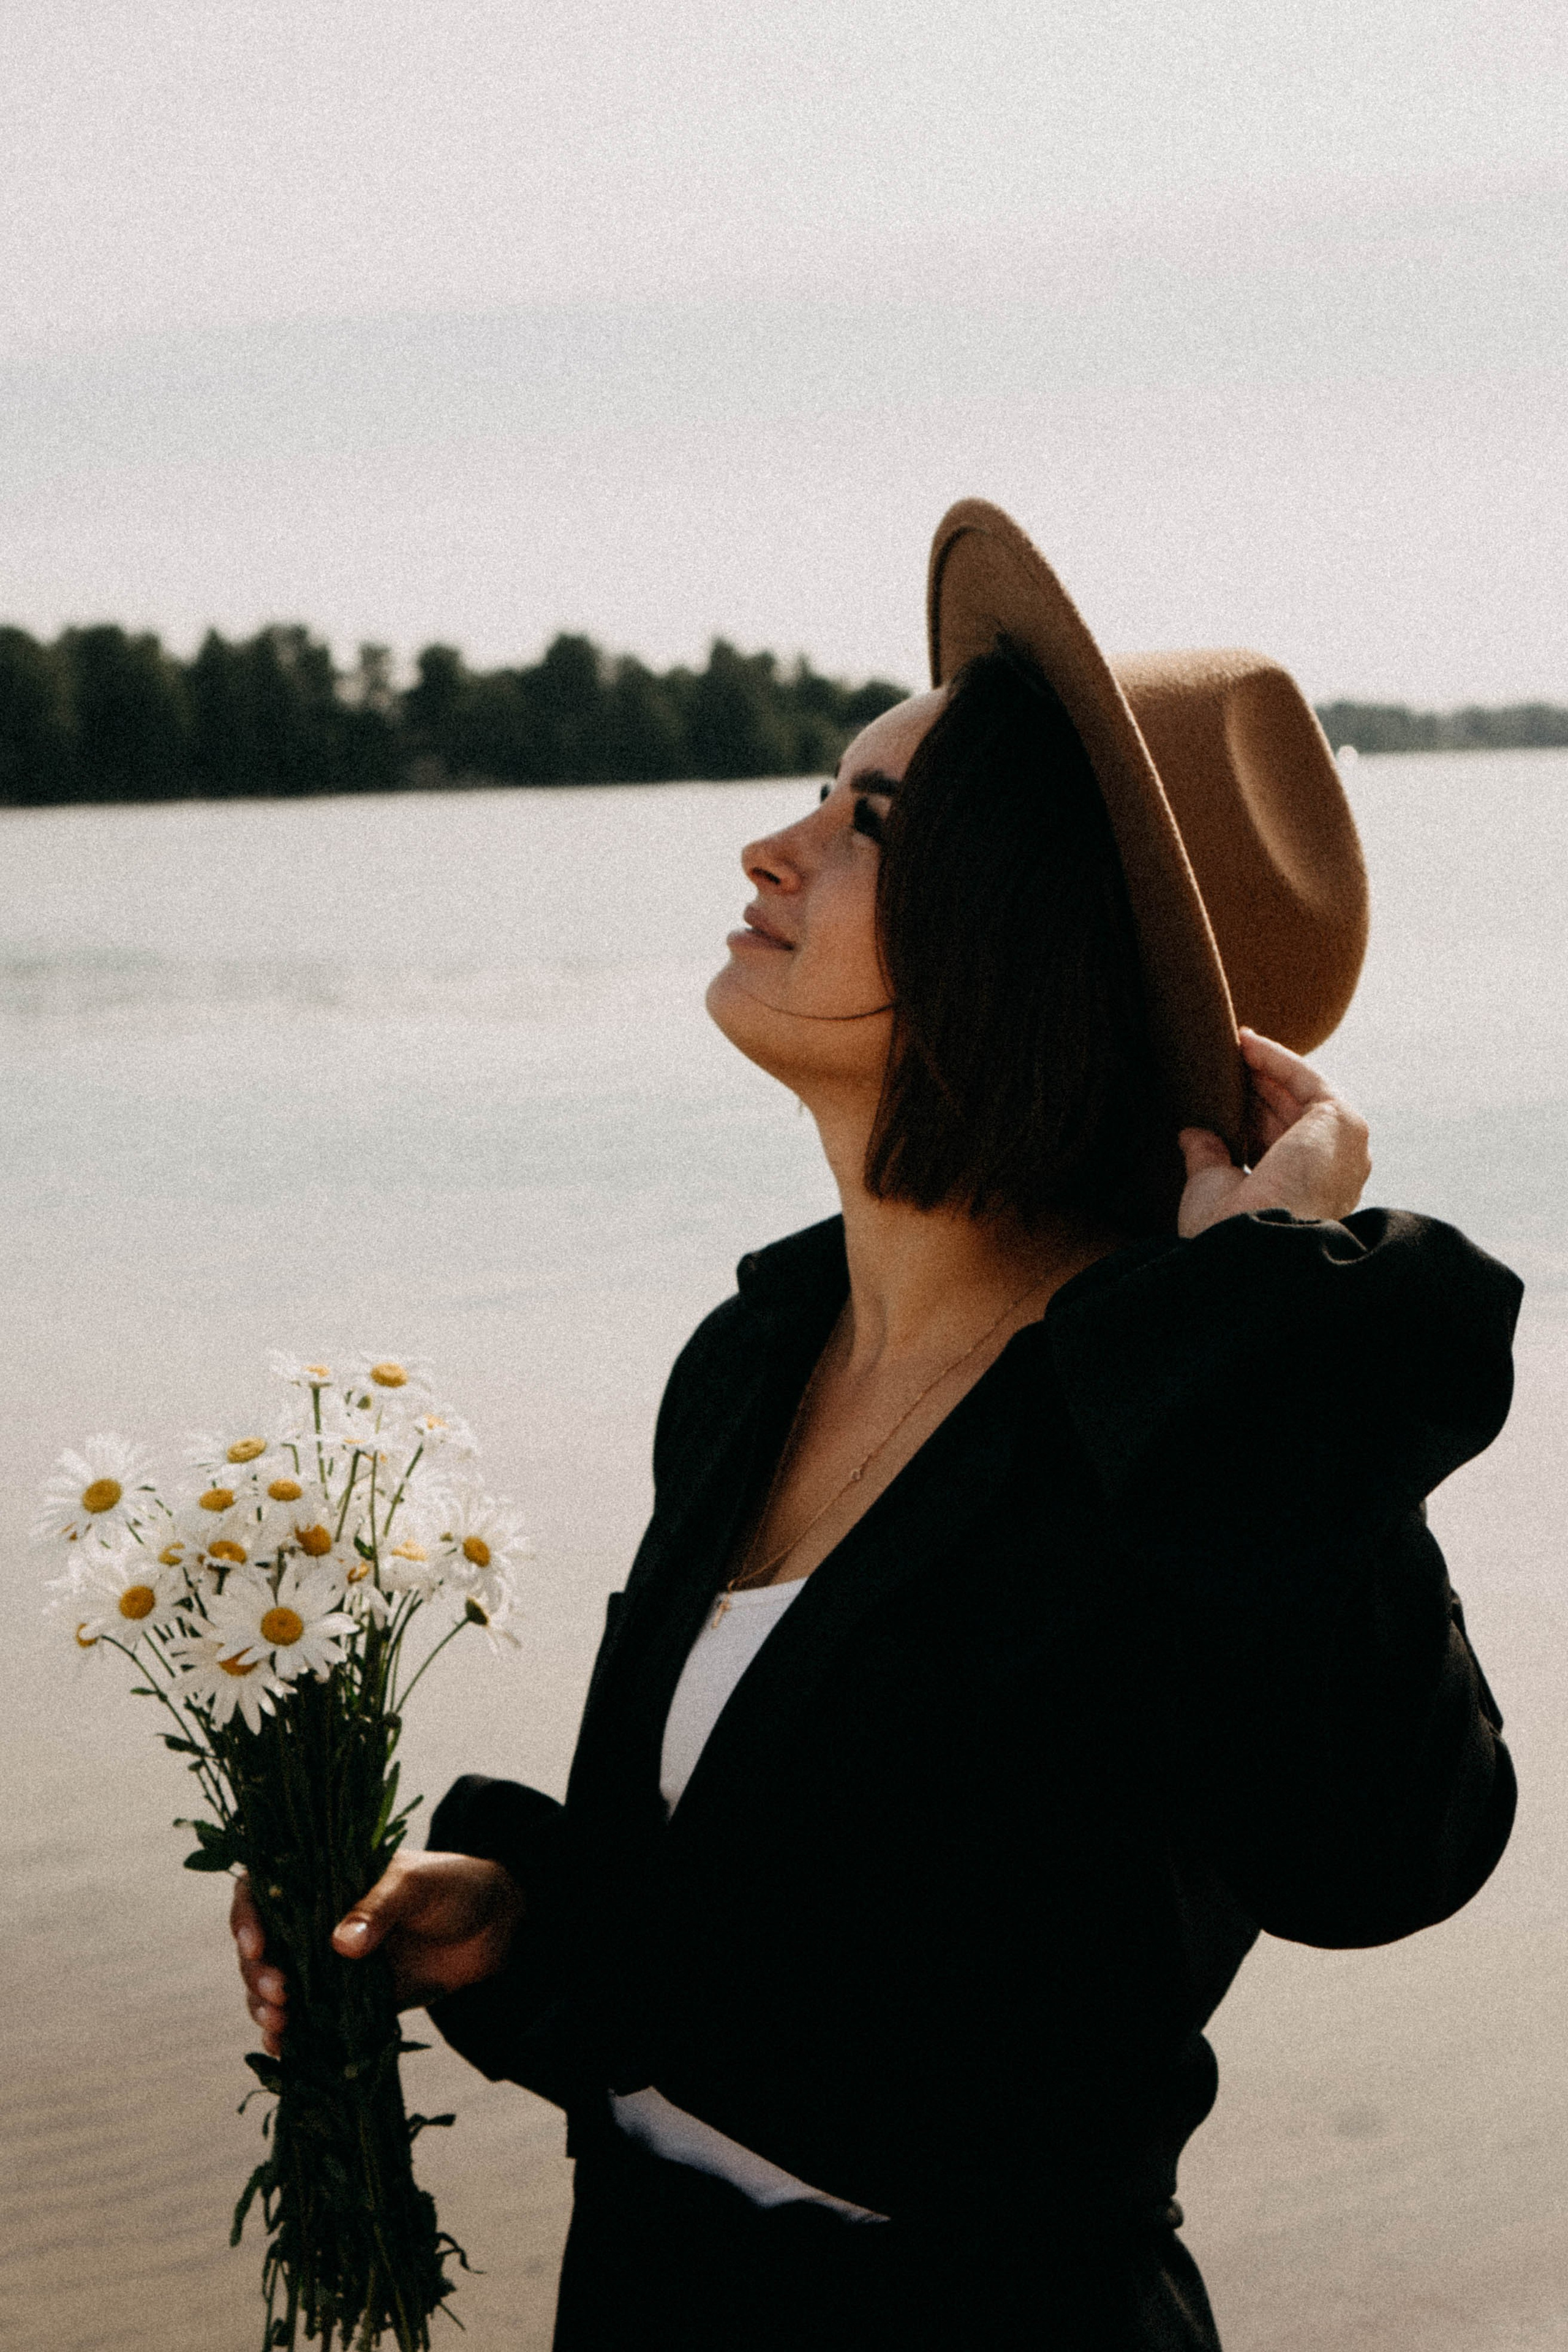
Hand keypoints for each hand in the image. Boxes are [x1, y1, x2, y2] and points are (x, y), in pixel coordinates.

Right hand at [231, 1852, 524, 2056]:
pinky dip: (291, 2038)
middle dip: (257, 1972)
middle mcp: (317, 1921)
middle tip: (279, 1992)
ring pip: (275, 1986)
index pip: (264, 1890)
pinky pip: (307, 2020)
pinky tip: (285, 2051)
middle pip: (261, 1947)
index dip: (248, 1916)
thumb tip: (341, 1944)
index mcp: (324, 1880)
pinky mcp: (347, 2001)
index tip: (258, 1944)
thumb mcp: (418, 1885)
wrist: (495, 1928)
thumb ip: (380, 1908)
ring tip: (281, 2023)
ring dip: (265, 2007)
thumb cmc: (454, 1887)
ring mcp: (329, 1963)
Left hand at [1177, 1028, 1371, 1239]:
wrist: (1248, 1239)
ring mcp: (1344, 1150)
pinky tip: (1246, 1043)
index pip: (1278, 1145)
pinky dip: (1277, 1059)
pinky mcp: (1342, 1123)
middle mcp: (1332, 1176)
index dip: (1251, 1116)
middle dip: (1258, 1088)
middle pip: (1291, 1118)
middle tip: (1222, 1062)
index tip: (1220, 1094)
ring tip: (1232, 1046)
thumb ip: (1209, 1158)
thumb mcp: (1213, 1187)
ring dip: (1266, 1069)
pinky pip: (1308, 1080)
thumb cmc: (1226, 1228)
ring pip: (1302, 1096)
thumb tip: (1190, 1136)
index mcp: (1304, 1197)